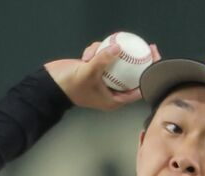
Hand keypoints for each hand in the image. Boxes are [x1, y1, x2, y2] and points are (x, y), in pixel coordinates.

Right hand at [45, 37, 159, 110]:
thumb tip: (118, 47)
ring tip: (97, 50)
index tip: (154, 59)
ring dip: (108, 53)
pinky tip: (88, 52)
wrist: (51, 85)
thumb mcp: (88, 72)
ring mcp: (104, 80)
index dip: (148, 74)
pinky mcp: (97, 70)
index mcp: (115, 100)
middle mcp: (112, 91)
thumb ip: (103, 60)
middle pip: (132, 74)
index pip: (138, 88)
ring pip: (117, 63)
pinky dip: (98, 51)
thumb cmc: (70, 86)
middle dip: (138, 60)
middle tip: (147, 46)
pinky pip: (105, 57)